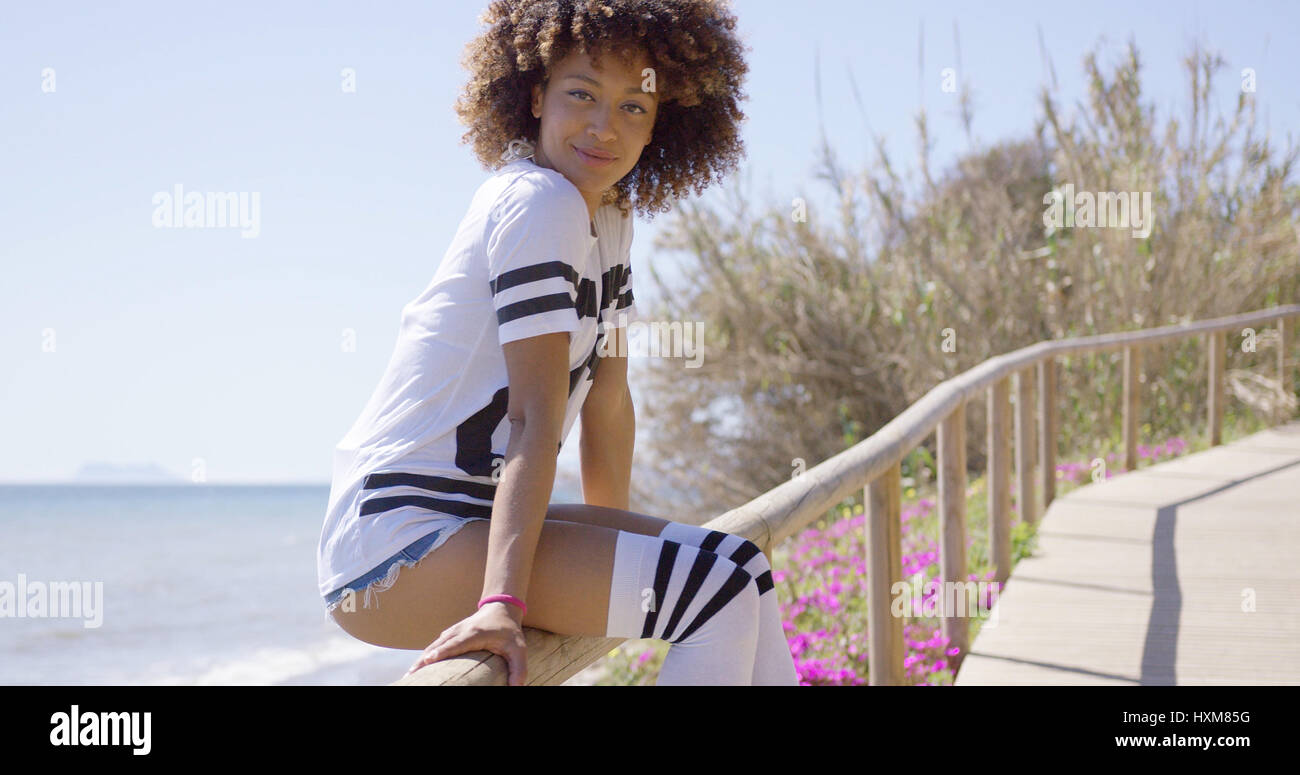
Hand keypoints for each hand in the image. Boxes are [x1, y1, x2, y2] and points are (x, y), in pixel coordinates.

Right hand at [404, 603, 528, 684]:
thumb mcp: (519, 648)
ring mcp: (452, 631)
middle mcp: (460, 631)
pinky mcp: (449, 635)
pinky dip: (424, 656)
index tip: (428, 659)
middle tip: (411, 674)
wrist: (500, 608)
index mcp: (475, 633)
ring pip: (433, 645)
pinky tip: (416, 668)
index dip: (442, 651)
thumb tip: (517, 688)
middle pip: (439, 645)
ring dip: (420, 659)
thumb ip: (519, 668)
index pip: (456, 643)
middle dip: (424, 659)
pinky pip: (434, 646)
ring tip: (409, 675)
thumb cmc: (509, 631)